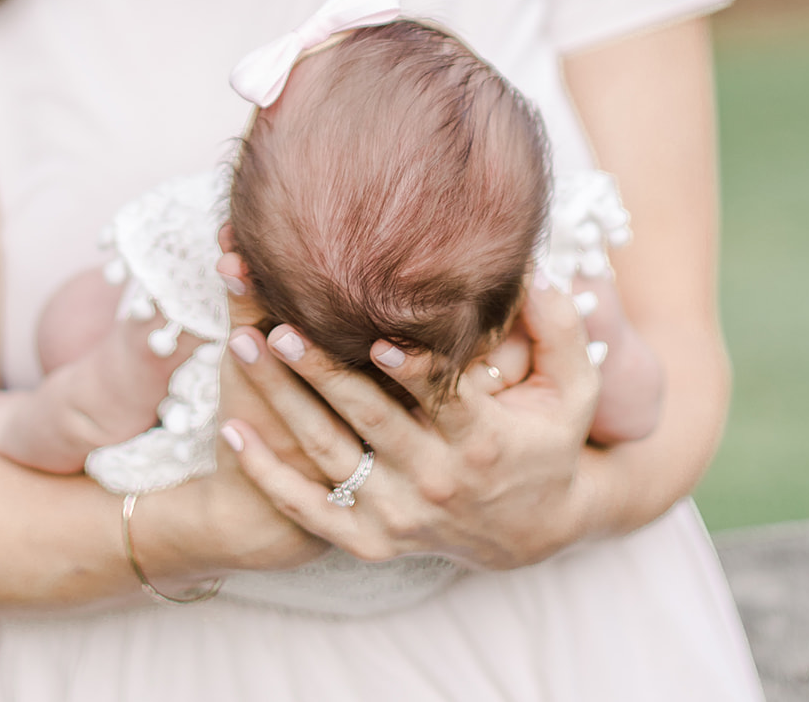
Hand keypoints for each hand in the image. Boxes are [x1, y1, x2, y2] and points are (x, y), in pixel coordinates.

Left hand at [216, 272, 604, 570]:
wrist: (532, 531)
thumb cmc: (549, 441)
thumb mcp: (575, 388)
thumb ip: (559, 327)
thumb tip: (534, 269)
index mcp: (483, 440)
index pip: (441, 399)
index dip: (411, 370)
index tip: (375, 336)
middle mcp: (436, 482)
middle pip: (368, 421)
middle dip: (319, 371)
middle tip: (277, 325)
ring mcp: (398, 515)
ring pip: (328, 455)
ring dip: (281, 401)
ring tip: (242, 346)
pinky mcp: (370, 540)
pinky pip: (308, 509)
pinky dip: (268, 474)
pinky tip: (233, 431)